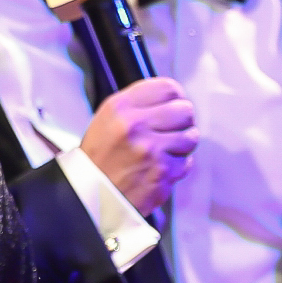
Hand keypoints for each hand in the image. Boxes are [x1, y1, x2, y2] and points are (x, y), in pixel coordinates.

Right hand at [78, 77, 197, 214]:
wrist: (90, 194)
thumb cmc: (100, 158)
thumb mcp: (108, 119)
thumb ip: (138, 105)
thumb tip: (173, 99)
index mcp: (120, 108)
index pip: (167, 87)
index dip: (175, 97)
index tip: (172, 106)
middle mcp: (135, 125)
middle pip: (184, 110)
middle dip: (182, 121)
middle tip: (171, 130)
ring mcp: (150, 150)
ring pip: (191, 136)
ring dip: (182, 144)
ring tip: (164, 150)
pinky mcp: (162, 172)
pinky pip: (186, 162)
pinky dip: (176, 167)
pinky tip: (158, 168)